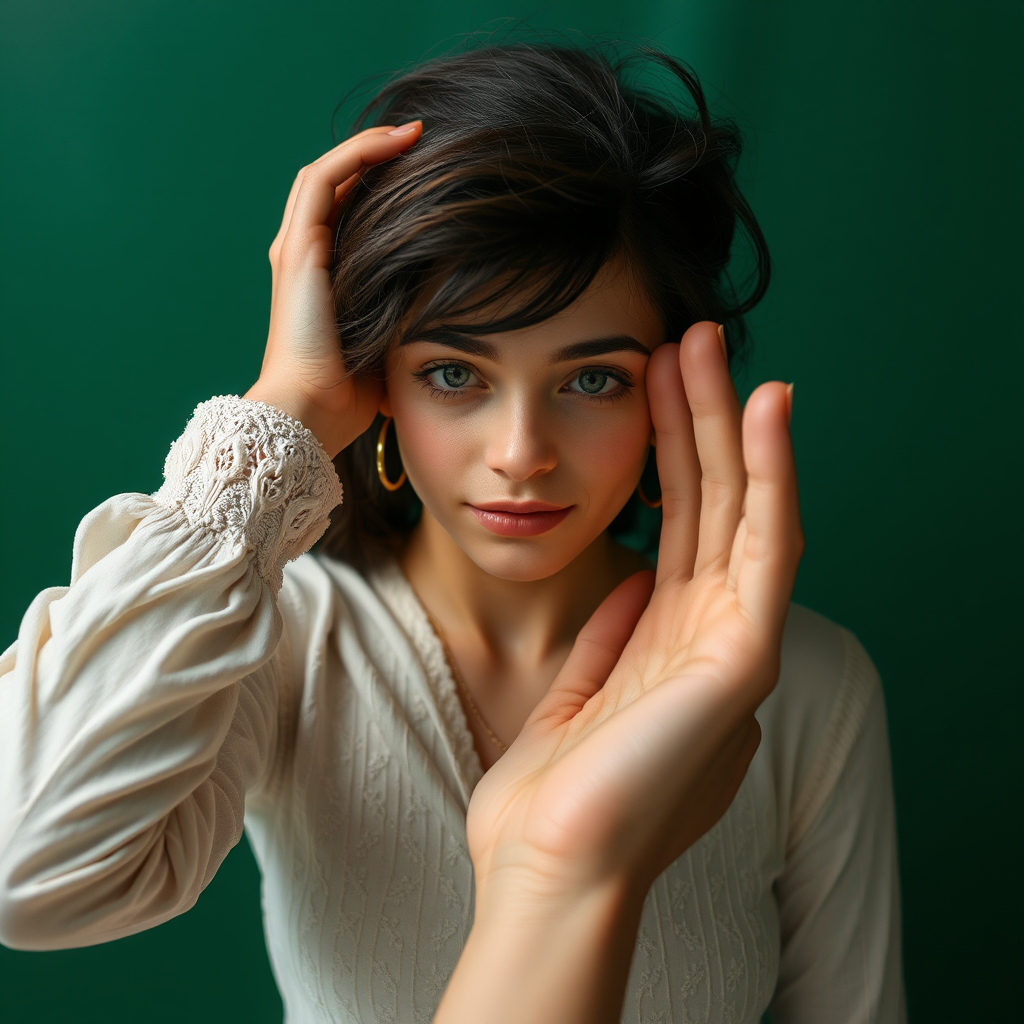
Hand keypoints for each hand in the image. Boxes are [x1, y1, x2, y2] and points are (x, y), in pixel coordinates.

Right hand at [244, 122, 422, 457]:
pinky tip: (396, 141)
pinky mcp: (298, 249)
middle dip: (377, 159)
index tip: (430, 175)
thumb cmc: (350, 395)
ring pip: (328, 173)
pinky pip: (324, 180)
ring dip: (369, 146)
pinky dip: (358, 154)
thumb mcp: (388, 347)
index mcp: (323, 279)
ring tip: (413, 132)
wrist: (313, 413)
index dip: (383, 186)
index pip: (348, 213)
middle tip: (424, 143)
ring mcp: (297, 250)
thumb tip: (450, 337)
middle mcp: (304, 257)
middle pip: (337, 185)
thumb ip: (405, 327)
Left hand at [465, 320, 803, 903]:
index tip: (647, 384)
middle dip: (696, 419)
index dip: (668, 451)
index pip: (681, 526)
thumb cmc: (551, 791)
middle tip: (682, 339)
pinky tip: (763, 410)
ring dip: (730, 424)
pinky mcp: (748, 658)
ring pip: (742, 507)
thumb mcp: (583, 686)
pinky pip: (764, 546)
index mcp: (672, 641)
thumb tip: (626, 574)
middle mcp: (713, 634)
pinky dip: (771, 474)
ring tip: (711, 346)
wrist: (547, 865)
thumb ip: (611, 628)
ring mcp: (737, 643)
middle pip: (711, 503)